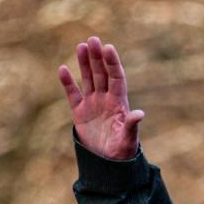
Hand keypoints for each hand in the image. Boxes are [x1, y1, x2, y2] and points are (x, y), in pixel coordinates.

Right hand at [59, 35, 144, 160]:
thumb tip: (140, 114)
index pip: (116, 77)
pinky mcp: (79, 112)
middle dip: (98, 57)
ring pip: (87, 79)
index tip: (108, 48)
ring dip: (84, 63)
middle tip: (93, 39)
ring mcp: (92, 104)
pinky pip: (72, 94)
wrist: (108, 164)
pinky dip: (68, 82)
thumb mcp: (128, 139)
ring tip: (81, 46)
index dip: (112, 63)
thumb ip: (132, 125)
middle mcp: (106, 99)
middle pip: (102, 73)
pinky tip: (62, 68)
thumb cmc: (122, 152)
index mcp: (119, 103)